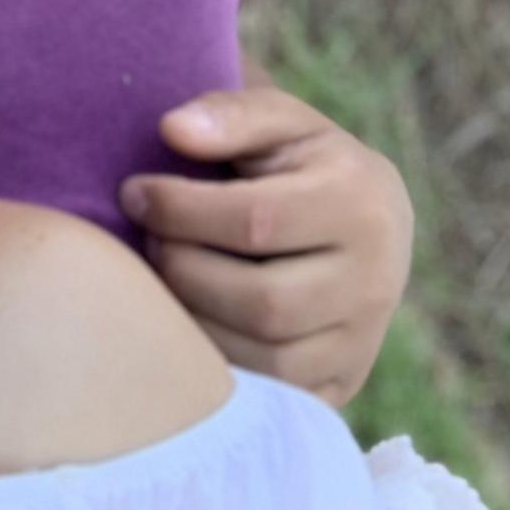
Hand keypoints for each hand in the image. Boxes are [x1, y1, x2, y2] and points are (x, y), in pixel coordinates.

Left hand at [118, 85, 413, 406]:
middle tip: (149, 243)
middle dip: (185, 271)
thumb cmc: (300, 164)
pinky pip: (272, 396)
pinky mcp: (342, 385)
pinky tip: (186, 327)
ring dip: (194, 324)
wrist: (362, 225)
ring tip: (164, 281)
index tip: (133, 191)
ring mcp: (363, 342)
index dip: (180, 208)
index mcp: (362, 201)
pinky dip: (219, 367)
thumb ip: (230, 114)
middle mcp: (377, 279)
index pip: (256, 219)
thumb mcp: (278, 122)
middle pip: (263, 301)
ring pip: (267, 359)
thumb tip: (172, 129)